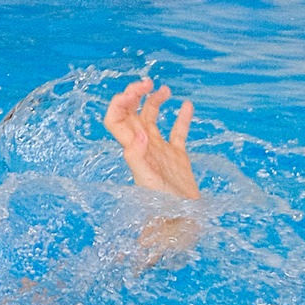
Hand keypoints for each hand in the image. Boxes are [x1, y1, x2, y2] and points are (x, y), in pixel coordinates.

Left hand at [104, 78, 198, 199]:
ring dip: (155, 101)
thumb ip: (138, 158)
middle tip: (148, 82)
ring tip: (165, 90)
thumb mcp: (147, 181)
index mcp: (134, 150)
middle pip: (132, 114)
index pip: (116, 120)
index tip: (136, 91)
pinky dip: (182, 118)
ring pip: (153, 119)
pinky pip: (178, 133)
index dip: (121, 103)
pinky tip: (188, 106)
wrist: (180, 222)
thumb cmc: (161, 206)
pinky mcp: (177, 157)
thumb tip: (138, 135)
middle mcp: (144, 147)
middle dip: (135, 95)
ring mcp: (160, 151)